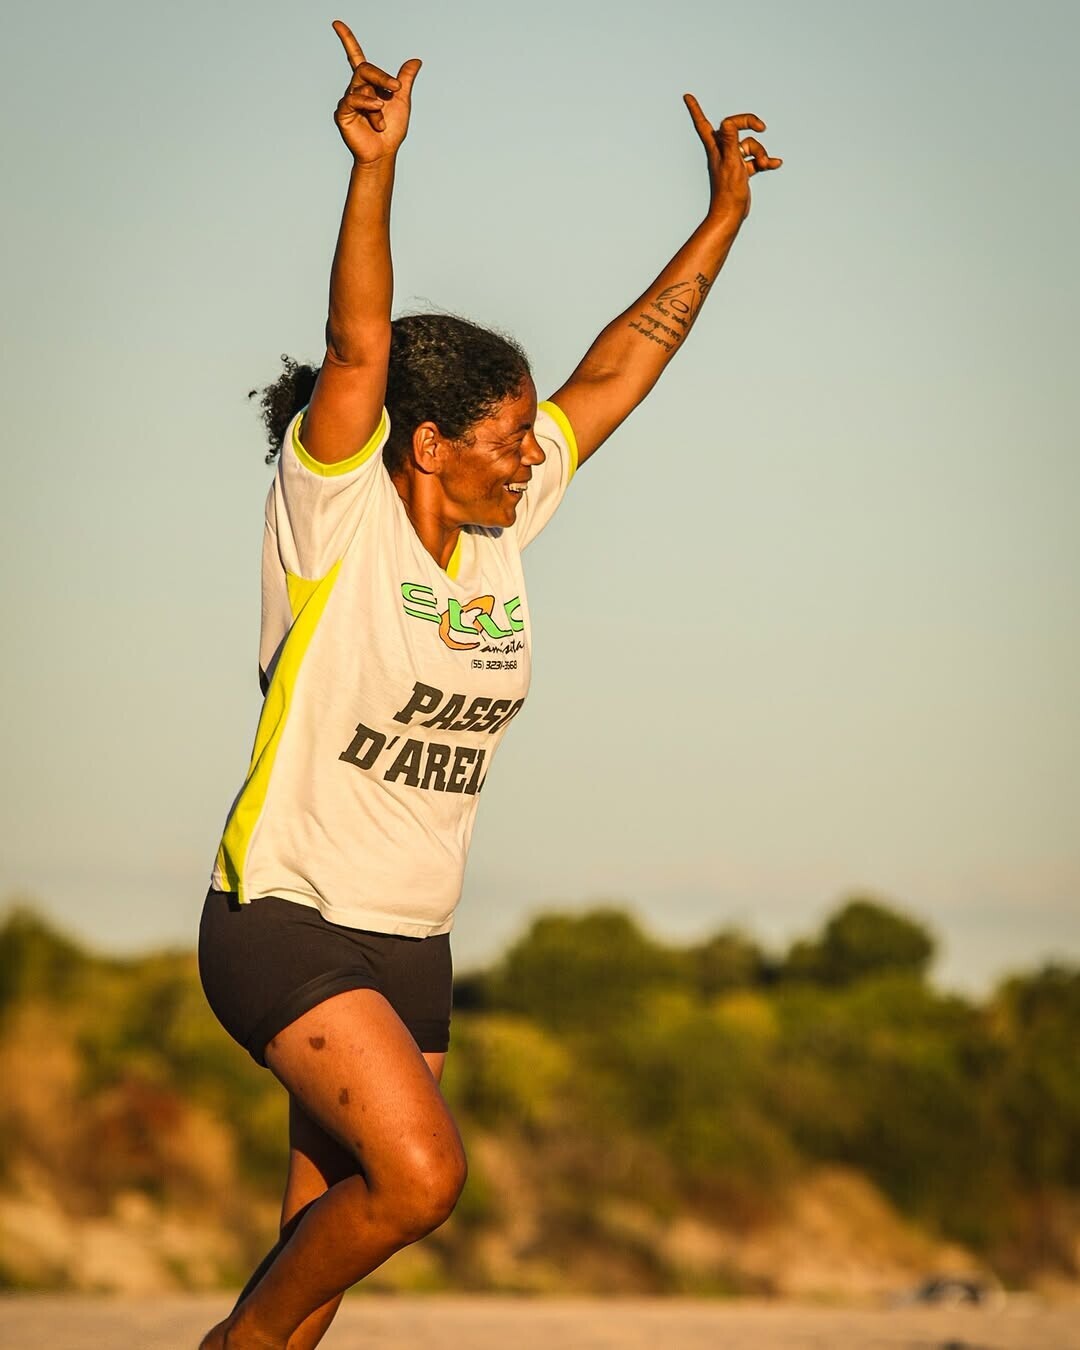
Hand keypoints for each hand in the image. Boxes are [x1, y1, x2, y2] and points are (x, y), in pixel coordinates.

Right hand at [332, 19, 421, 162]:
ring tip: (382, 121)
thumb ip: (405, 80)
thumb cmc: (391, 130)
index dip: (347, 40)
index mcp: (368, 84)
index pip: (355, 56)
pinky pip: (353, 99)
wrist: (384, 153)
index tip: (337, 23)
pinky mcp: (342, 113)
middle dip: (382, 77)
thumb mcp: (402, 101)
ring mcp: (348, 100)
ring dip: (378, 104)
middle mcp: (356, 88)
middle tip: (396, 89)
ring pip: (363, 87)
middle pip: (365, 69)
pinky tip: (377, 114)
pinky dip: (368, 105)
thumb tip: (416, 61)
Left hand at [683, 98, 781, 221]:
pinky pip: (756, 160)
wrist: (731, 213)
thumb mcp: (731, 162)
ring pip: (749, 145)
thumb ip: (730, 140)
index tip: (687, 96)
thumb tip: (726, 122)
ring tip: (764, 164)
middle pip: (736, 129)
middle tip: (762, 126)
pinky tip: (775, 164)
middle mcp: (722, 152)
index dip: (695, 109)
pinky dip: (766, 160)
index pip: (702, 124)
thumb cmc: (728, 190)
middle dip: (749, 125)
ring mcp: (733, 161)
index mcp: (715, 148)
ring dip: (760, 152)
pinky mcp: (742, 171)